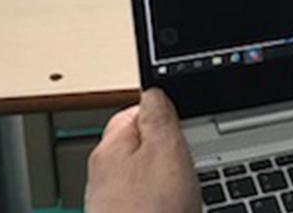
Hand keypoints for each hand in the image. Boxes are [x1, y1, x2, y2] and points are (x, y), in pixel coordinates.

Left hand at [85, 89, 198, 212]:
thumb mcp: (165, 150)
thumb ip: (158, 115)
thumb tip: (153, 91)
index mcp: (110, 147)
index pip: (138, 111)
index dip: (169, 115)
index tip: (186, 128)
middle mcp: (105, 175)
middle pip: (144, 147)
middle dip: (169, 153)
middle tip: (188, 167)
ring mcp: (113, 201)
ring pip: (149, 177)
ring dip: (168, 182)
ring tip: (182, 195)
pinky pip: (149, 201)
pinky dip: (163, 203)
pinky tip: (174, 209)